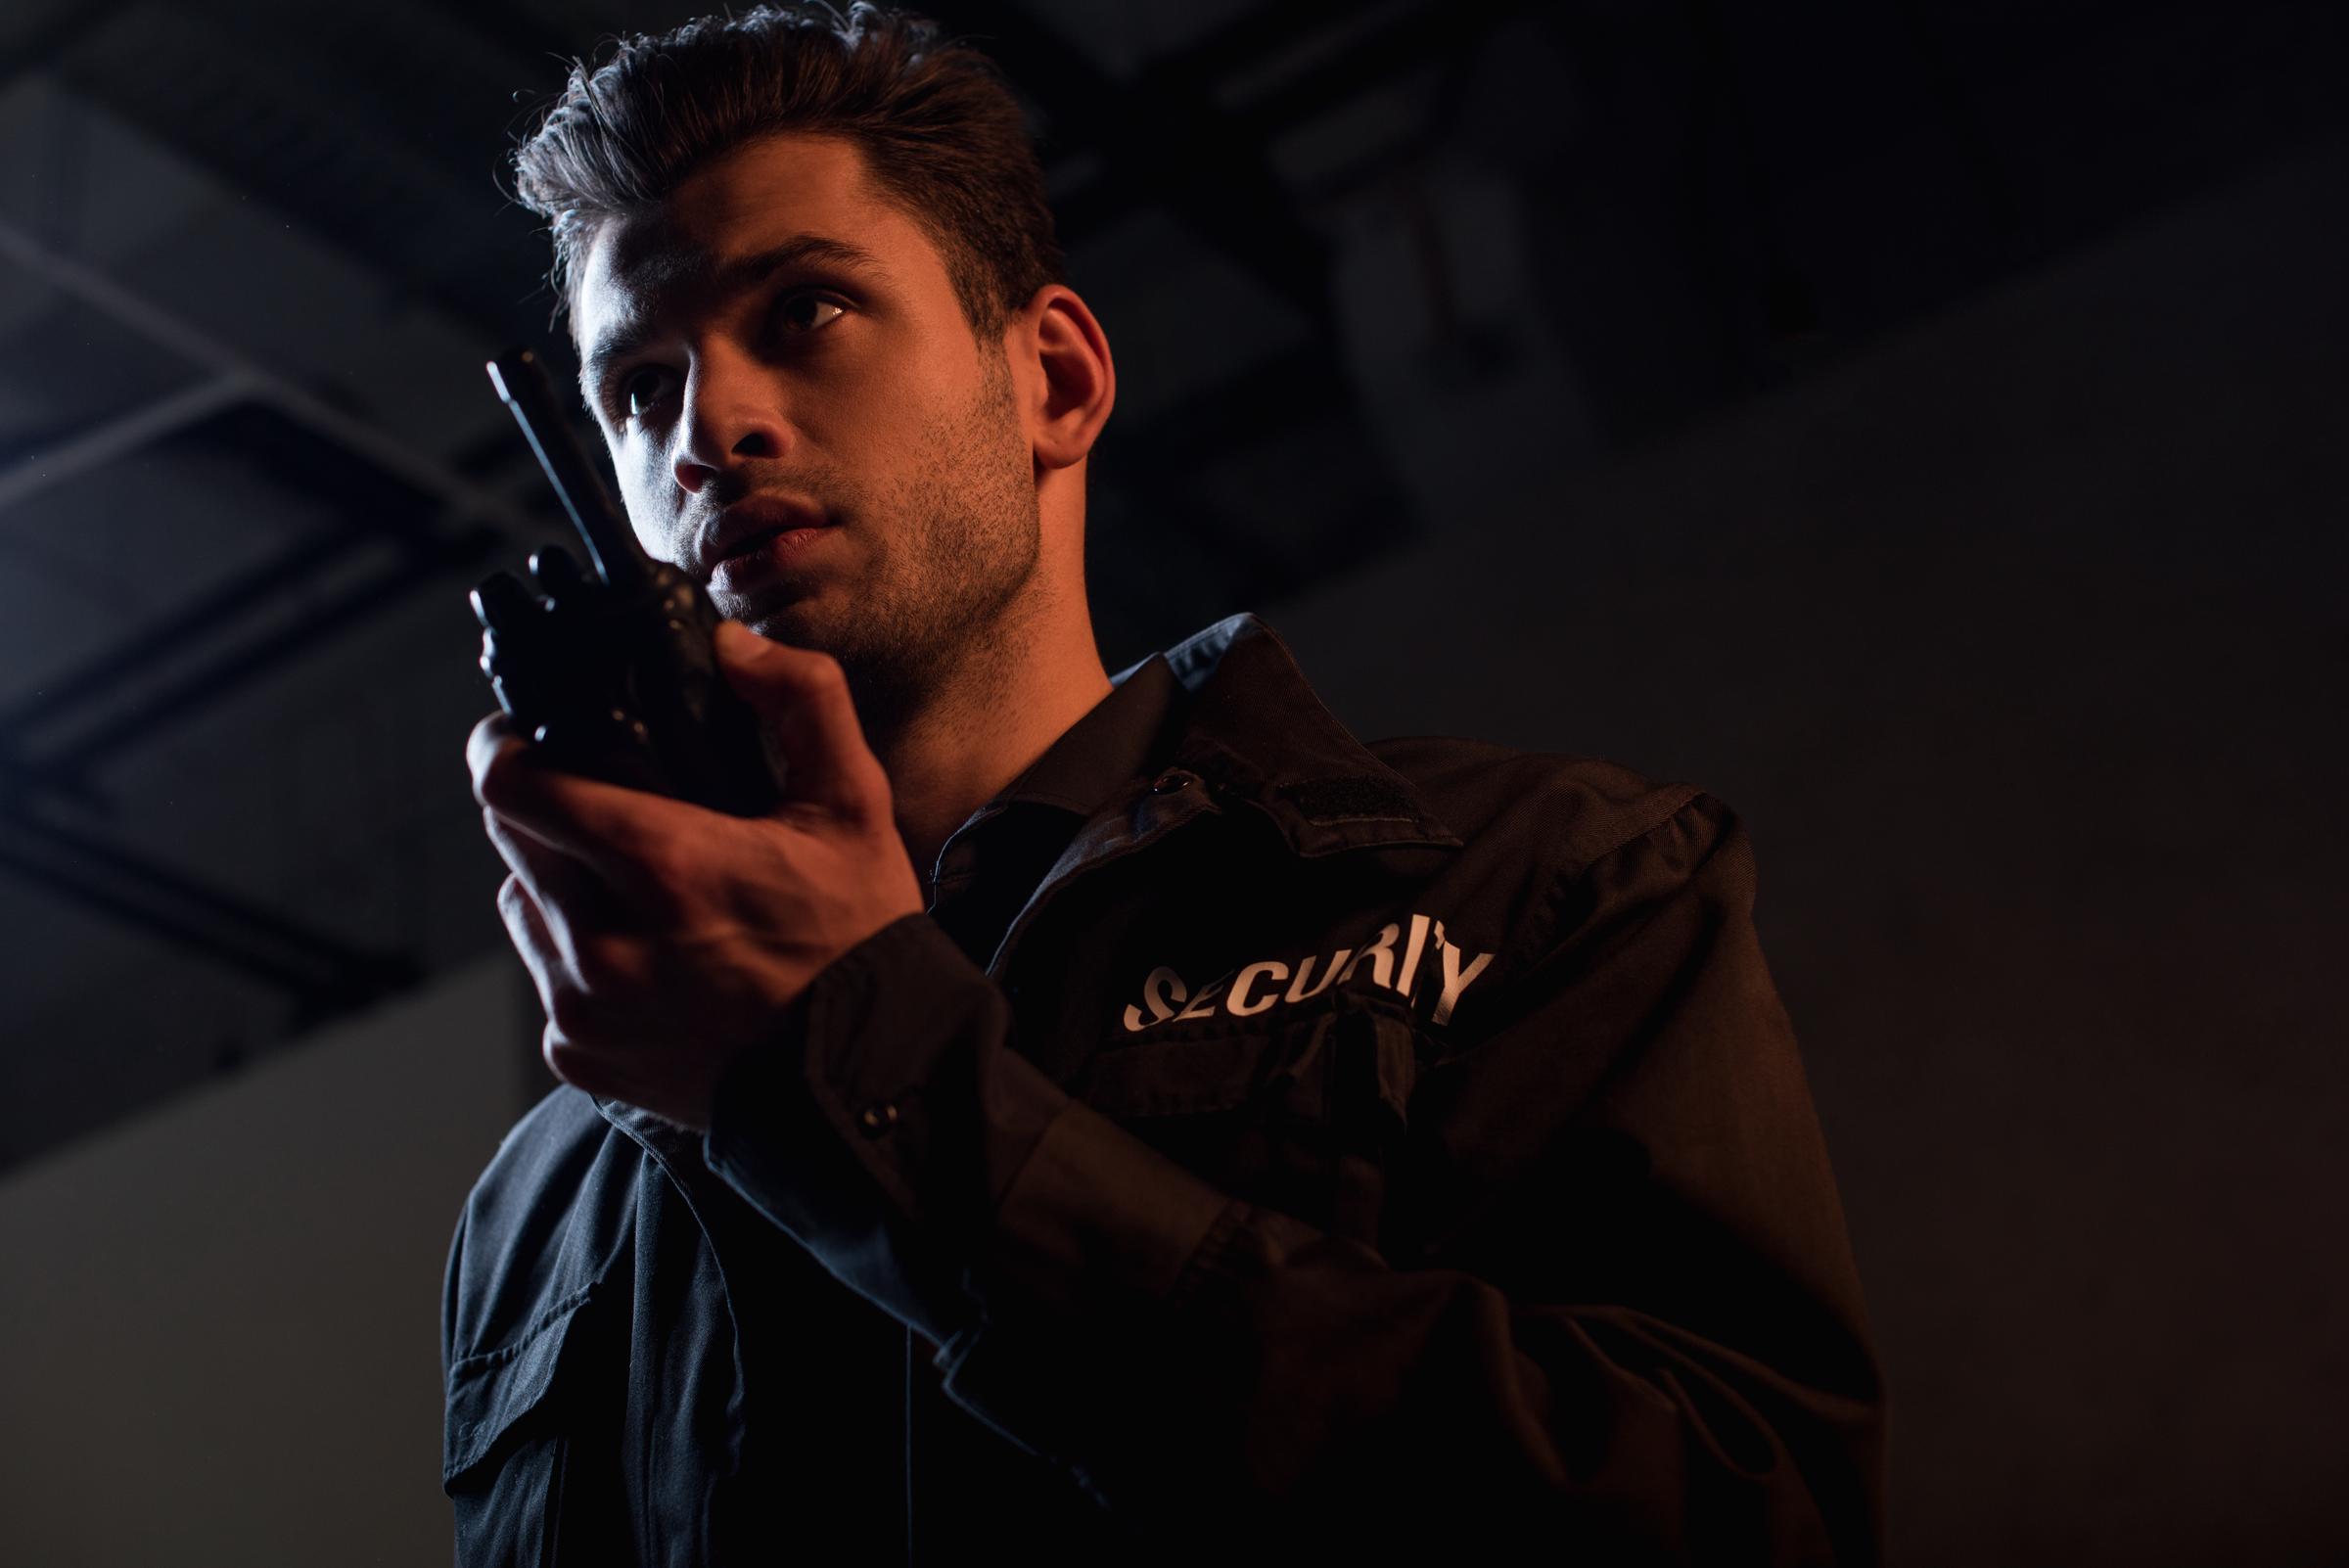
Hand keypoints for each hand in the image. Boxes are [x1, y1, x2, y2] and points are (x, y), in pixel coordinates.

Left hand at [469, 621, 924, 1130]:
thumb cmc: (860, 941)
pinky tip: (649, 959)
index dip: (502, 746)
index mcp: (663, 865)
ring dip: (555, 882)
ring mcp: (584, 1005)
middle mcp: (605, 941)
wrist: (868, 1083)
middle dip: (543, 808)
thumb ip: (802, 700)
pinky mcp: (578, 1055)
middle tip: (601, 803)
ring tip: (630, 887)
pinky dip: (578, 955)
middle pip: (508, 839)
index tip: (521, 733)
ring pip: (519, 905)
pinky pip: (545, 977)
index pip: (513, 786)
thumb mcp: (855, 806)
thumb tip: (730, 644)